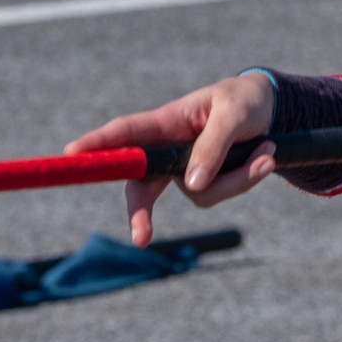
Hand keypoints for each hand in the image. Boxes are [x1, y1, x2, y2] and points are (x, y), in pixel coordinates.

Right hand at [66, 72, 276, 245]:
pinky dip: (249, 178)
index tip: (71, 156)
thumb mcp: (232, 115)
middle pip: (142, 186)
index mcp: (165, 121)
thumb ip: (212, 147)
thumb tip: (192, 186)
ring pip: (200, 193)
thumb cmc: (243, 102)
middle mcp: (167, 149)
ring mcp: (185, 169)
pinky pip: (222, 193)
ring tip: (266, 151)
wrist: (270, 111)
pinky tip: (266, 156)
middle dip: (141, 213)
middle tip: (140, 239)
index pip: (125, 133)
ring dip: (239, 178)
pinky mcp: (206, 182)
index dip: (96, 145)